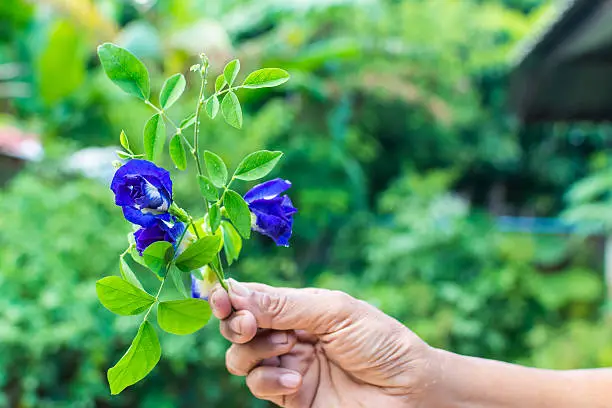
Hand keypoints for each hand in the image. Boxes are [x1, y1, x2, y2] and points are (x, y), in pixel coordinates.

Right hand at [209, 280, 435, 407]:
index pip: (254, 296)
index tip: (219, 295)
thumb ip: (285, 304)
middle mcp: (288, 334)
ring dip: (254, 351)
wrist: (408, 390)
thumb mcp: (335, 312)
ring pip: (240, 356)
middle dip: (235, 322)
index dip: (231, 295)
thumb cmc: (380, 341)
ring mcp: (287, 365)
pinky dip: (268, 380)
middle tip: (247, 323)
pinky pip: (258, 385)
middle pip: (239, 326)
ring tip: (286, 348)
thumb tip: (236, 294)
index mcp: (299, 307)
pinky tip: (294, 380)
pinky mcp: (290, 396)